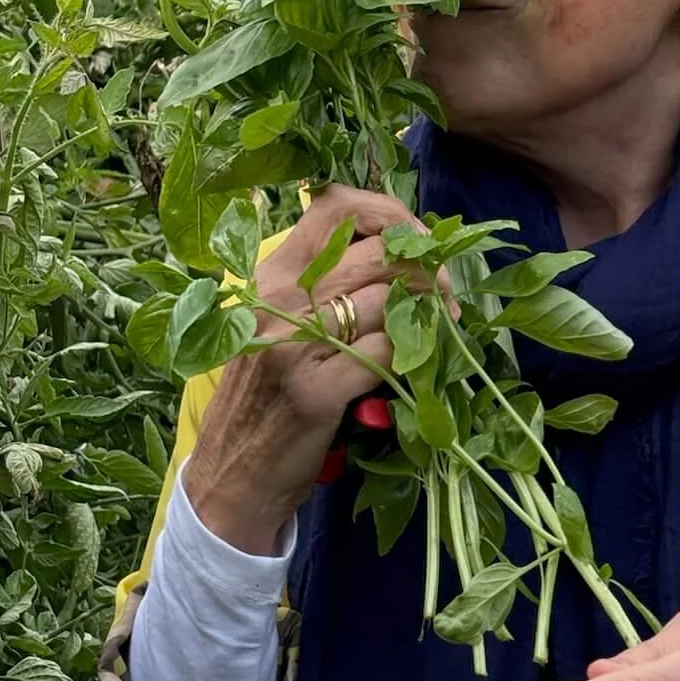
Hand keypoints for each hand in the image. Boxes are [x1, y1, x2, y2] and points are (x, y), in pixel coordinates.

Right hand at [182, 185, 440, 554]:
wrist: (232, 474)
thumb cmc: (266, 395)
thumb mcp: (280, 325)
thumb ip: (325, 287)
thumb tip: (405, 256)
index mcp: (272, 273)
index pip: (336, 206)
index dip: (392, 214)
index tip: (420, 242)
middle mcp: (279, 299)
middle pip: (379, 253)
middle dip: (430, 271)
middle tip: (447, 297)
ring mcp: (294, 345)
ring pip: (389, 300)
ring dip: (427, 315)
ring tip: (437, 331)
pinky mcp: (315, 391)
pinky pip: (387, 354)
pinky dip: (412, 358)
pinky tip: (415, 369)